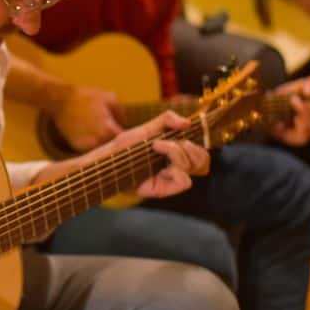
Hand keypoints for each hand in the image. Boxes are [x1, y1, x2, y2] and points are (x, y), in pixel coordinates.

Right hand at [49, 85, 124, 151]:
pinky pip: (90, 151)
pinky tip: (91, 135)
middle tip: (115, 134)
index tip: (128, 135)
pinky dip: (93, 145)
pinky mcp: (77, 147)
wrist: (61, 101)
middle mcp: (98, 142)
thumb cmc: (86, 97)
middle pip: (114, 149)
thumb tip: (123, 124)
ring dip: (104, 146)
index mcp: (109, 130)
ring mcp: (87, 146)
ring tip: (102, 135)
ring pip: (102, 152)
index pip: (125, 142)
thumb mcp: (110, 98)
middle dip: (116, 143)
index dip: (128, 139)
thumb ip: (122, 113)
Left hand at [94, 110, 209, 198]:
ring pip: (195, 167)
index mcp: (174, 153)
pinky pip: (184, 181)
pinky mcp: (163, 189)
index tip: (186, 129)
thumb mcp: (145, 129)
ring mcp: (170, 179)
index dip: (202, 140)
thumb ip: (166, 120)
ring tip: (157, 146)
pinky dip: (176, 169)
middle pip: (203, 160)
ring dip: (178, 152)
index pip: (201, 150)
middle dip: (191, 147)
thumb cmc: (123, 147)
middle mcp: (175, 167)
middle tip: (169, 141)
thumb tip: (187, 122)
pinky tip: (159, 162)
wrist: (106, 162)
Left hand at [269, 76, 309, 145]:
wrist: (261, 106)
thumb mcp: (296, 87)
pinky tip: (295, 116)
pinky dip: (301, 124)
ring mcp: (300, 135)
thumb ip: (308, 84)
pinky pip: (302, 136)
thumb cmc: (281, 98)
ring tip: (295, 100)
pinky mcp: (290, 139)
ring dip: (307, 113)